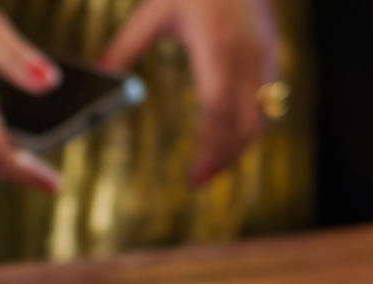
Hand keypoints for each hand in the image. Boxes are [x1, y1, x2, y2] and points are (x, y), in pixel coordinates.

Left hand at [95, 0, 280, 184]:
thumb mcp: (156, 10)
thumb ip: (127, 46)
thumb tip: (98, 73)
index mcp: (216, 48)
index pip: (218, 112)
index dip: (212, 149)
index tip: (197, 177)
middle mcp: (246, 55)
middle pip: (247, 124)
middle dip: (228, 156)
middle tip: (202, 178)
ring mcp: (265, 52)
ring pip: (265, 114)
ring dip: (243, 142)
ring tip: (217, 160)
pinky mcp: (274, 49)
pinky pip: (272, 96)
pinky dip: (255, 120)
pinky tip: (235, 131)